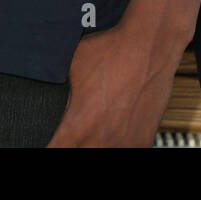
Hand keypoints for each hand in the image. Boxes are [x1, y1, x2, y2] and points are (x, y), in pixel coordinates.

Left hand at [46, 22, 181, 148]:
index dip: (51, 146)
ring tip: (99, 125)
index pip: (54, 151)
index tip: (53, 140)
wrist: (149, 44)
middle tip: (77, 130)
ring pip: (102, 153)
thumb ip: (62, 92)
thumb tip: (54, 93)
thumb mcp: (73, 66)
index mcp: (76, 127)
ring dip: (97, 143)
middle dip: (75, 144)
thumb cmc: (112, 51)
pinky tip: (118, 128)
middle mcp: (99, 142)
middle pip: (78, 154)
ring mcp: (123, 145)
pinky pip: (125, 150)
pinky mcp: (143, 142)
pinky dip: (120, 143)